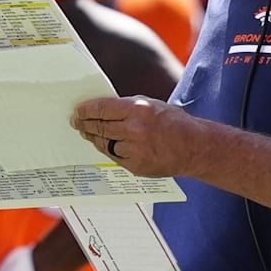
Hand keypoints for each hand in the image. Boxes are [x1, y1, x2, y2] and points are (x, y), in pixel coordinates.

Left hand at [71, 96, 205, 177]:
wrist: (194, 147)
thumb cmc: (174, 123)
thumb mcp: (151, 105)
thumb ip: (127, 107)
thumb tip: (104, 109)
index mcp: (138, 109)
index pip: (102, 108)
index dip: (86, 109)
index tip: (77, 111)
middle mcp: (134, 129)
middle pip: (100, 126)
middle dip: (84, 124)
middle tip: (76, 122)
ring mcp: (135, 149)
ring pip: (104, 143)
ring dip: (94, 138)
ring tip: (88, 134)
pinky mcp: (136, 165)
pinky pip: (114, 156)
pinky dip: (109, 150)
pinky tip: (106, 145)